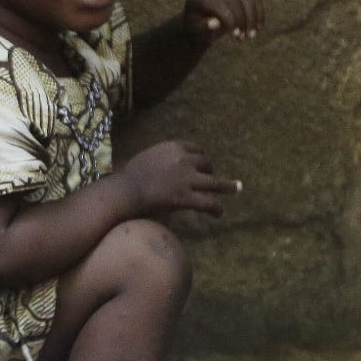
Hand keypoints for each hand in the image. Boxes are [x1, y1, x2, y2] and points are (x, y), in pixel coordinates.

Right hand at [121, 138, 241, 217]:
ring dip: (227, 186)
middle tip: (212, 180)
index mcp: (172, 147)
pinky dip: (216, 208)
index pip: (195, 148)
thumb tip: (163, 167)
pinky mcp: (186, 197)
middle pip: (206, 162)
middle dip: (211, 171)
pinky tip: (219, 213)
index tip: (204, 164)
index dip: (202, 157)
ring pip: (214, 182)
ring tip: (236, 189)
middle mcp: (183, 159)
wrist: (124, 190)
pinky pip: (207, 202)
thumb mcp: (146, 158)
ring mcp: (187, 178)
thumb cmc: (128, 176)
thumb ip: (160, 159)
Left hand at [184, 0, 260, 47]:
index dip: (230, 20)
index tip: (235, 36)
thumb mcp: (197, 31)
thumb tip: (214, 23)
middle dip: (243, 19)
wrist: (200, 21)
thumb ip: (203, 27)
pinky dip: (259, 11)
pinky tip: (259, 26)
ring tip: (252, 35)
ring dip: (254, 16)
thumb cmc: (197, 29)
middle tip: (245, 38)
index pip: (220, 5)